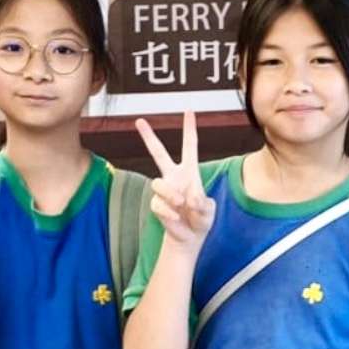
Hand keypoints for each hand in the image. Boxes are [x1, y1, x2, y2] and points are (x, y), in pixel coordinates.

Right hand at [136, 109, 216, 252]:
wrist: (190, 237)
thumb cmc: (201, 219)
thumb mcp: (209, 211)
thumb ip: (202, 203)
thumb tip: (187, 198)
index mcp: (190, 171)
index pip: (189, 146)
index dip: (189, 128)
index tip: (189, 111)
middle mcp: (174, 176)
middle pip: (158, 153)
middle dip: (148, 137)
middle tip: (139, 120)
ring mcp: (164, 189)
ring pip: (158, 184)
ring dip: (171, 195)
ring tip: (181, 204)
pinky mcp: (156, 203)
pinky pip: (157, 204)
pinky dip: (168, 212)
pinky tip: (176, 217)